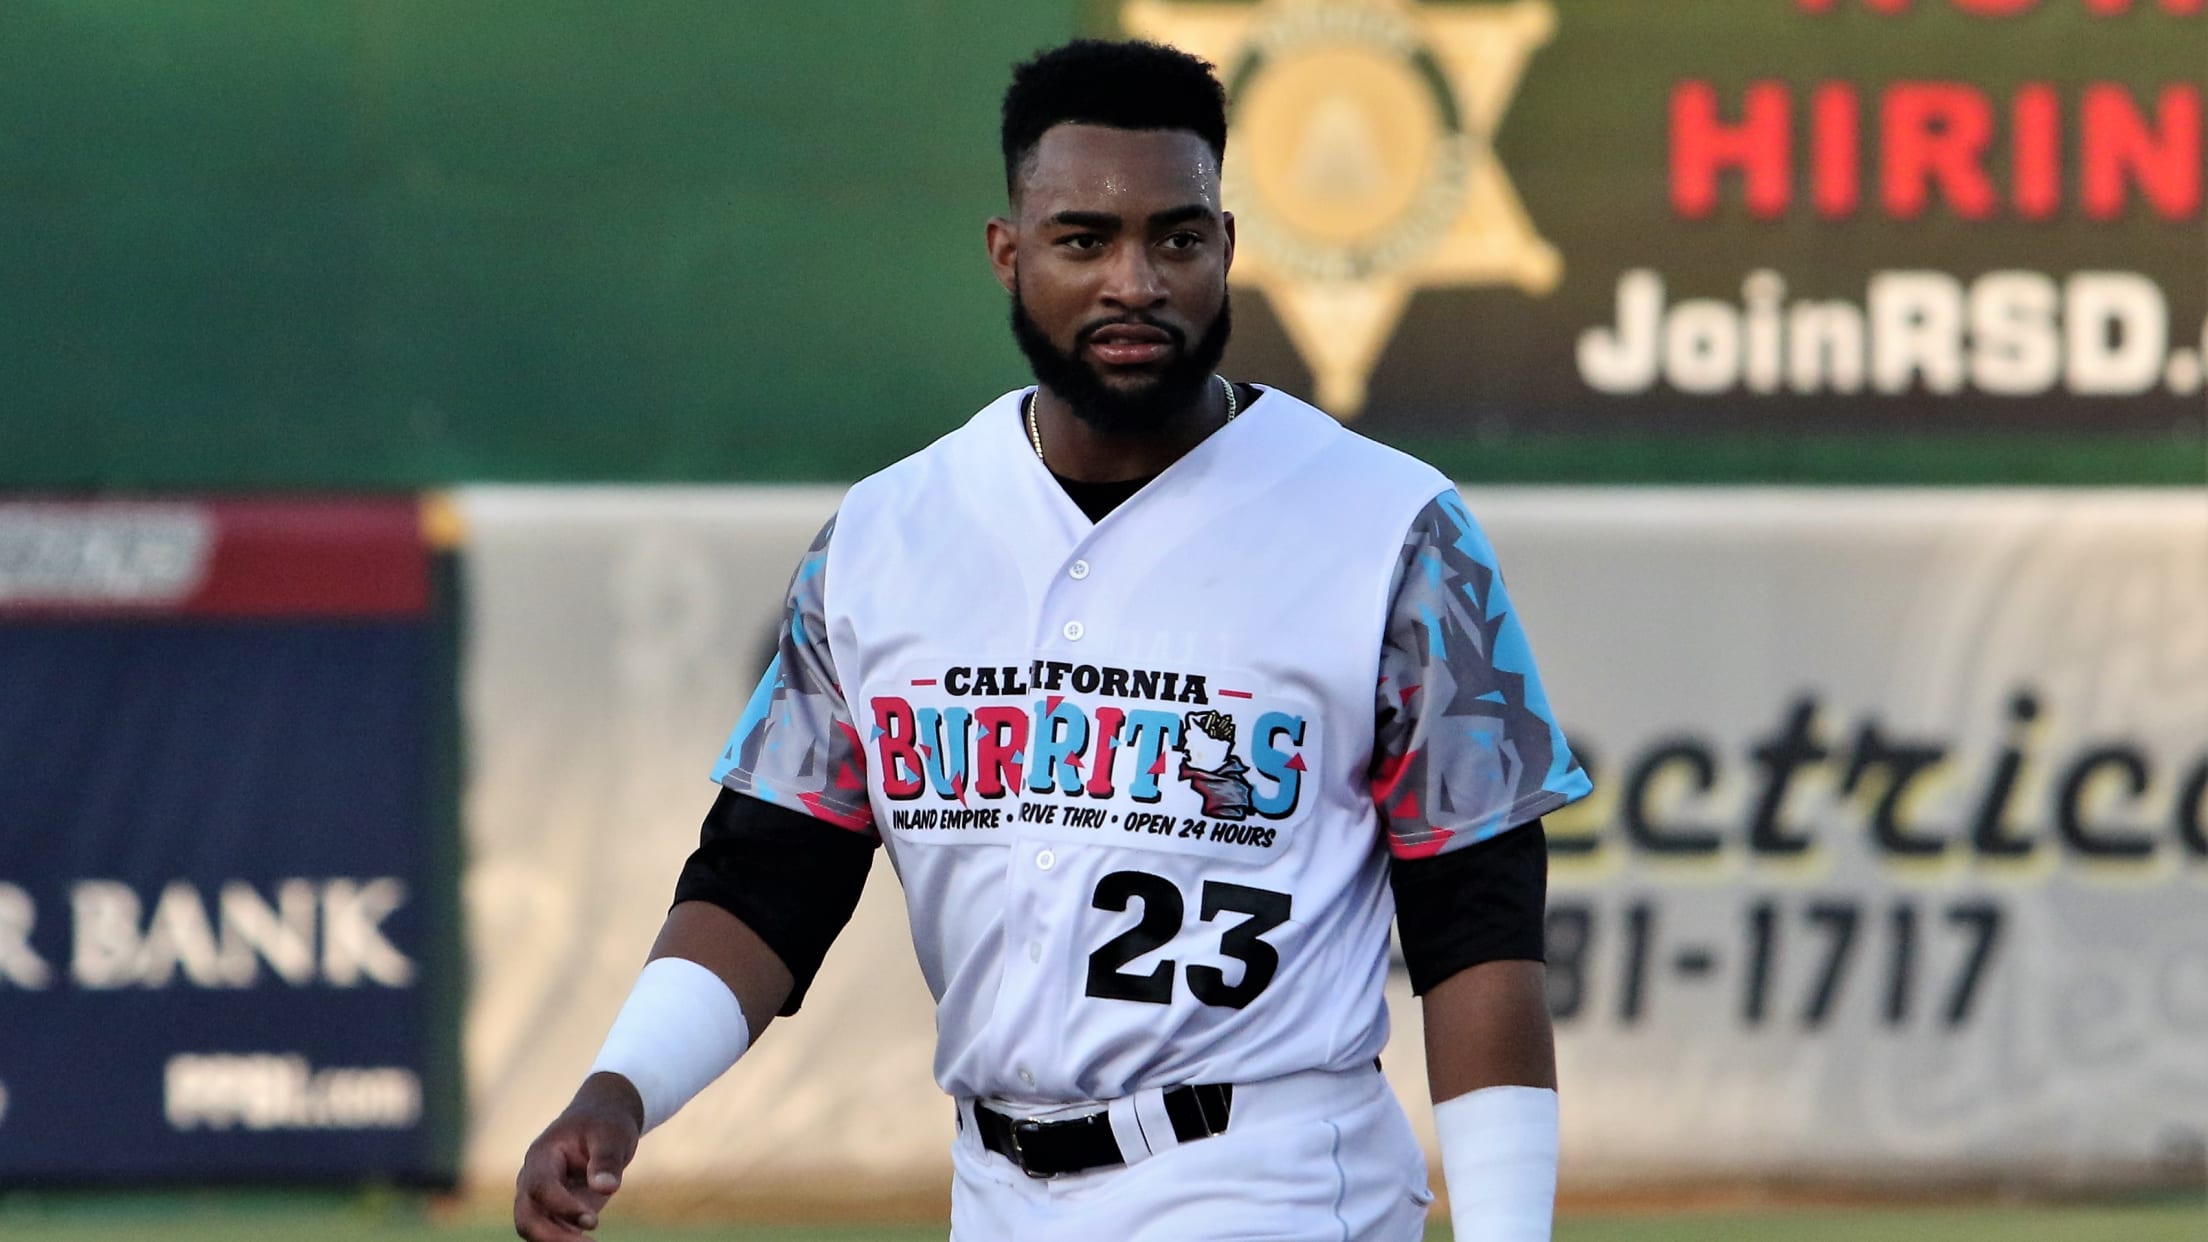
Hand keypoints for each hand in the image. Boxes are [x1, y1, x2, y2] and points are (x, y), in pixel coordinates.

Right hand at [513, 1073, 644, 1240]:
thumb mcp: (612, 1134)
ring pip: (534, 1230)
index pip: (540, 1187)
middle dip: (551, 1236)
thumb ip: (607, 1159)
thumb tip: (606, 1188)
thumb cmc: (605, 1124)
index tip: (593, 1221)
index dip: (562, 1206)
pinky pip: (552, 1234)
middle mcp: (533, 1179)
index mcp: (542, 1156)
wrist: (602, 1123)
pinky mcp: (554, 1211)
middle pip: (526, 1216)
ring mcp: (540, 1198)